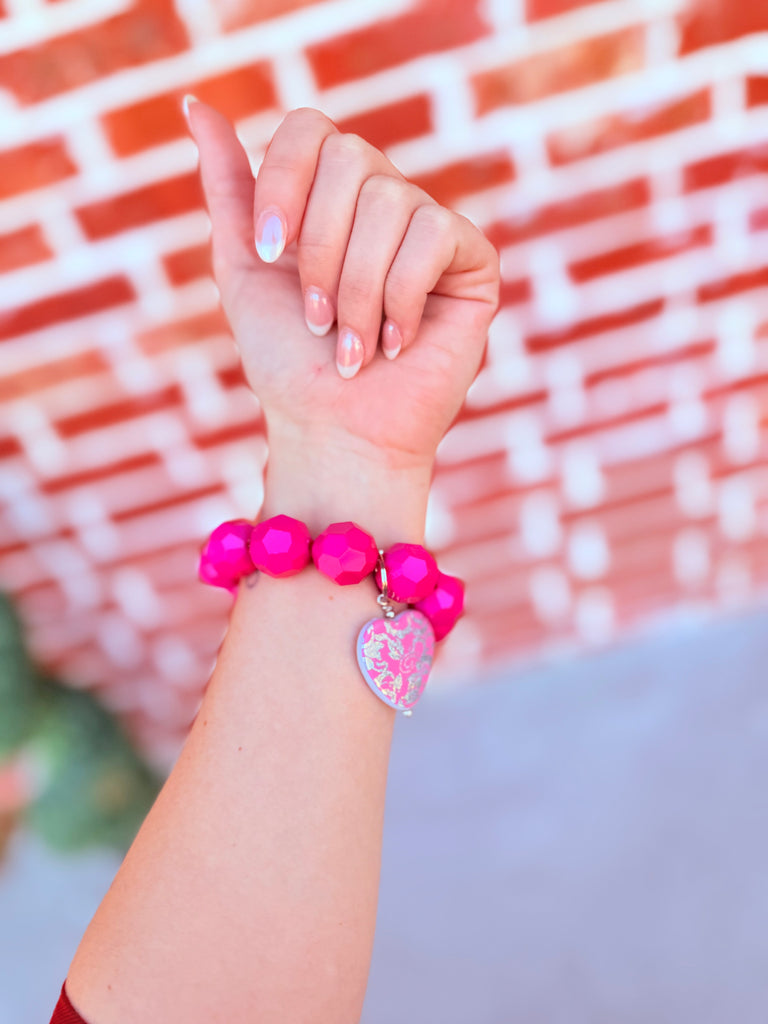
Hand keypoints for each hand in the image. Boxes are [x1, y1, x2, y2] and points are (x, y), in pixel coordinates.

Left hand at [186, 103, 499, 479]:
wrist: (332, 431)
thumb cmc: (287, 362)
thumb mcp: (242, 268)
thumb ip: (229, 189)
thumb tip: (196, 105)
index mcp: (329, 198)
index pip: (311, 128)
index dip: (284, 183)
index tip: (268, 253)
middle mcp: (382, 203)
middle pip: (350, 158)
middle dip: (320, 248)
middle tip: (316, 317)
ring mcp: (429, 231)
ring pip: (391, 200)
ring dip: (356, 287)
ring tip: (352, 343)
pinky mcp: (473, 262)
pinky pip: (435, 233)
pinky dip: (401, 296)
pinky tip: (396, 343)